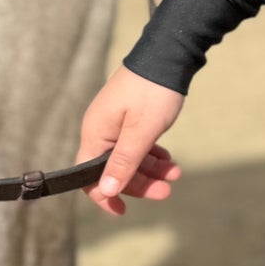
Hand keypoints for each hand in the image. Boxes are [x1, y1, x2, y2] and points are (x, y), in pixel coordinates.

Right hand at [78, 65, 184, 216]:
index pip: (89, 175)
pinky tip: (168, 158)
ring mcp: (116, 123)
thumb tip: (105, 190)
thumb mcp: (142, 131)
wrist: (169, 54)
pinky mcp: (130, 117)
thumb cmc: (154, 92)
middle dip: (140, 182)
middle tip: (167, 190)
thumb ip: (124, 162)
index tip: (122, 211)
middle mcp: (101, 130)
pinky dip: (152, 154)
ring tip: (176, 173)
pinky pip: (137, 144)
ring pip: (129, 157)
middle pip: (113, 169)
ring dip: (151, 169)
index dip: (105, 195)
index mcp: (96, 133)